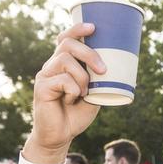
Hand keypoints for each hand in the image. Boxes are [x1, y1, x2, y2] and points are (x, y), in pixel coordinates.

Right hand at [28, 22, 102, 155]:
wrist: (61, 136)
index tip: (93, 27)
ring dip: (82, 77)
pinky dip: (73, 90)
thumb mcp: (94, 94)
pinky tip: (70, 101)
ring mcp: (45, 75)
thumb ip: (99, 80)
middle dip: (88, 53)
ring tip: (84, 93)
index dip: (77, 29)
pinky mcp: (41, 87)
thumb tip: (121, 67)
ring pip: (65, 60)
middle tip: (102, 69)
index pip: (65, 38)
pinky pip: (63, 80)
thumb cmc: (76, 114)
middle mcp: (52, 66)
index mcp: (62, 64)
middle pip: (67, 44)